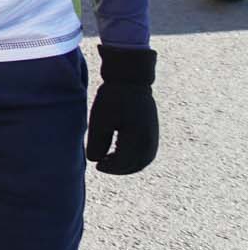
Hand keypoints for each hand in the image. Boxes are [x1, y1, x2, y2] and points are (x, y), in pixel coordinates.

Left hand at [86, 45, 158, 174]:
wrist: (131, 80)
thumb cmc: (113, 98)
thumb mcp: (100, 119)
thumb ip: (97, 141)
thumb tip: (95, 160)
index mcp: (137, 137)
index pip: (124, 162)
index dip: (110, 167)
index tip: (97, 165)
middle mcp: (149, 140)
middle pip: (136, 165)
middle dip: (119, 169)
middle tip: (102, 166)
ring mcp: (154, 136)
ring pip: (143, 161)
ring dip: (128, 166)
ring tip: (110, 162)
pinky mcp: (152, 132)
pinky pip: (146, 153)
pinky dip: (135, 159)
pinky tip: (120, 155)